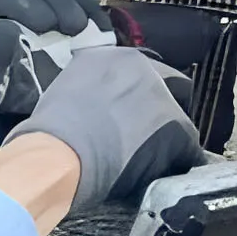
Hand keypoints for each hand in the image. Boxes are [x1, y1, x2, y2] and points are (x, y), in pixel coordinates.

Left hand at [0, 0, 111, 178]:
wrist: (4, 174)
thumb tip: (1, 29)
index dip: (18, 3)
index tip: (47, 23)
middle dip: (53, 0)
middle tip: (74, 26)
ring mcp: (25, 34)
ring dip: (74, 4)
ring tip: (89, 29)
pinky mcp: (53, 43)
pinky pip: (71, 14)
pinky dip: (90, 16)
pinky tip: (101, 33)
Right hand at [11, 47, 204, 208]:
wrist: (57, 154)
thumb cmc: (47, 133)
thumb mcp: (64, 93)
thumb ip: (85, 92)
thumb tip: (86, 110)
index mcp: (112, 57)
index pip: (136, 74)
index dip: (132, 99)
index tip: (123, 117)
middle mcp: (144, 69)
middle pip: (165, 90)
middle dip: (154, 114)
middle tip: (136, 140)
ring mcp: (163, 99)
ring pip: (176, 121)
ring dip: (163, 140)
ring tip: (143, 164)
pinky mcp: (177, 131)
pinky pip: (188, 151)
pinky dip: (177, 164)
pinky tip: (161, 177)